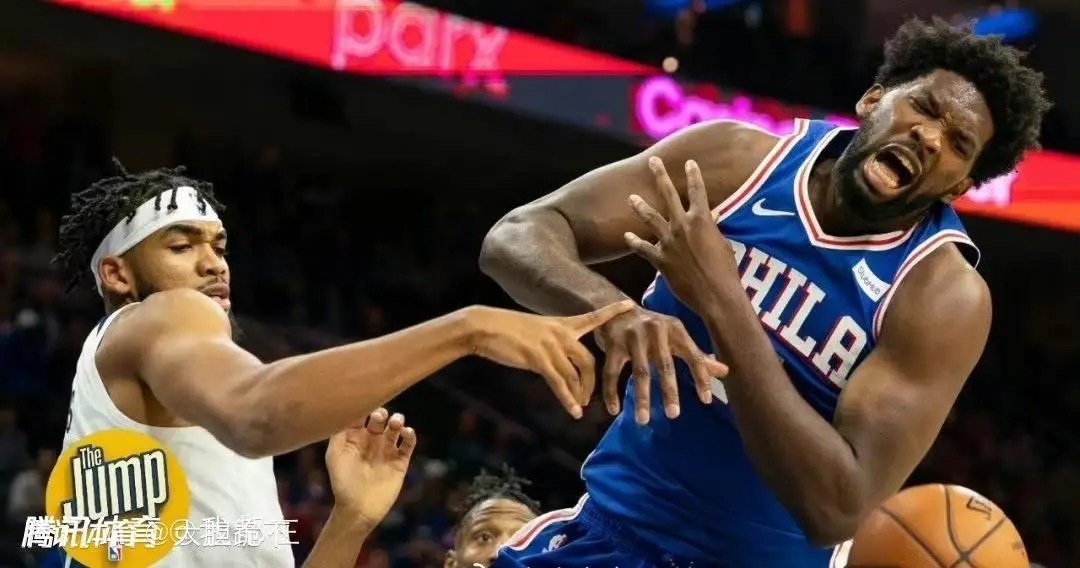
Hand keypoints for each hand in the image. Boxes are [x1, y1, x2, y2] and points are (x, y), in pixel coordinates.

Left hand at [325, 408, 416, 528]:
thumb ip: (338, 433)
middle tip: (380, 415)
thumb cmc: (343, 483)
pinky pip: (408, 444)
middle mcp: (371, 441)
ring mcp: (387, 450)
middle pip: (380, 418)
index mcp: (355, 438)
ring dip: (397, 420)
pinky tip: (406, 433)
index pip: (361, 415)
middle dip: (381, 412)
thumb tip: (345, 412)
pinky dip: (410, 435)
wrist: (358, 509)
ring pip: (396, 427)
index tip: (365, 399)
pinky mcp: (400, 461)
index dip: (363, 406)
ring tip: (395, 424)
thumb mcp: (335, 456)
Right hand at [468, 300, 635, 418]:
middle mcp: (560, 334)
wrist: (484, 327)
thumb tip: (558, 361)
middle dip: (592, 383)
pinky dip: (568, 399)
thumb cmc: (505, 329)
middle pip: (589, 361)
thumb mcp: (535, 331)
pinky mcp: (538, 359)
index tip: (630, 304)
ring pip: (575, 375)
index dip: (612, 312)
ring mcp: (550, 346)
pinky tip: (573, 411)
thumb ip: (551, 343)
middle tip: (590, 397)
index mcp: (561, 324)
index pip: (592, 317)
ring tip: (580, 408)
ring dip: (579, 394)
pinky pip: (559, 382)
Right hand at [597, 307, 727, 423]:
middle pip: (664, 365)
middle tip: (674, 415)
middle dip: (669, 391)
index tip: (705, 401)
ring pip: (639, 371)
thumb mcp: (676, 337)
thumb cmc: (653, 328)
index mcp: (675, 329)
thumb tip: (724, 372)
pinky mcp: (613, 344)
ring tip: (643, 420)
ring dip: (641, 397)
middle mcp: (655, 331)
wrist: (617, 309)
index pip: (692, 355)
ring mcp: (633, 337)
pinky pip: (611, 372)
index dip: (700, 377)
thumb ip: (697, 355)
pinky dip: (611, 392)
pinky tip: (613, 410)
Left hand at [625, 157, 740, 315]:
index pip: (698, 191)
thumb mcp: (723, 244)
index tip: (689, 162)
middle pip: (669, 195)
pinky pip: (644, 249)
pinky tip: (626, 236)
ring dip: (641, 206)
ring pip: (651, 219)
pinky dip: (635, 242)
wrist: (716, 294)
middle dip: (660, 176)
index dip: (694, 175)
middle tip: (653, 161)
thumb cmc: (726, 271)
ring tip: (631, 197)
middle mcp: (683, 226)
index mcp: (702, 220)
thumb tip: (712, 219)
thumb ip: (712, 230)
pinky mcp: (661, 260)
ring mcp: (669, 242)